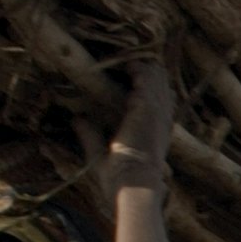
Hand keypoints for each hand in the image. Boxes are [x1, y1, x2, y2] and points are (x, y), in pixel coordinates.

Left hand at [101, 58, 176, 192]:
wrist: (132, 185)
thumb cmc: (120, 180)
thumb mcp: (100, 155)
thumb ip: (89, 136)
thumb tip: (77, 119)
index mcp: (157, 132)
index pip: (163, 100)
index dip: (151, 85)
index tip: (132, 73)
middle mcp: (161, 120)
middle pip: (162, 84)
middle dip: (147, 69)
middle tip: (125, 59)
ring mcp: (156, 113)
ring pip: (157, 77)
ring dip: (141, 65)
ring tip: (124, 56)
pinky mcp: (146, 108)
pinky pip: (146, 79)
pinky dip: (136, 69)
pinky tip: (124, 63)